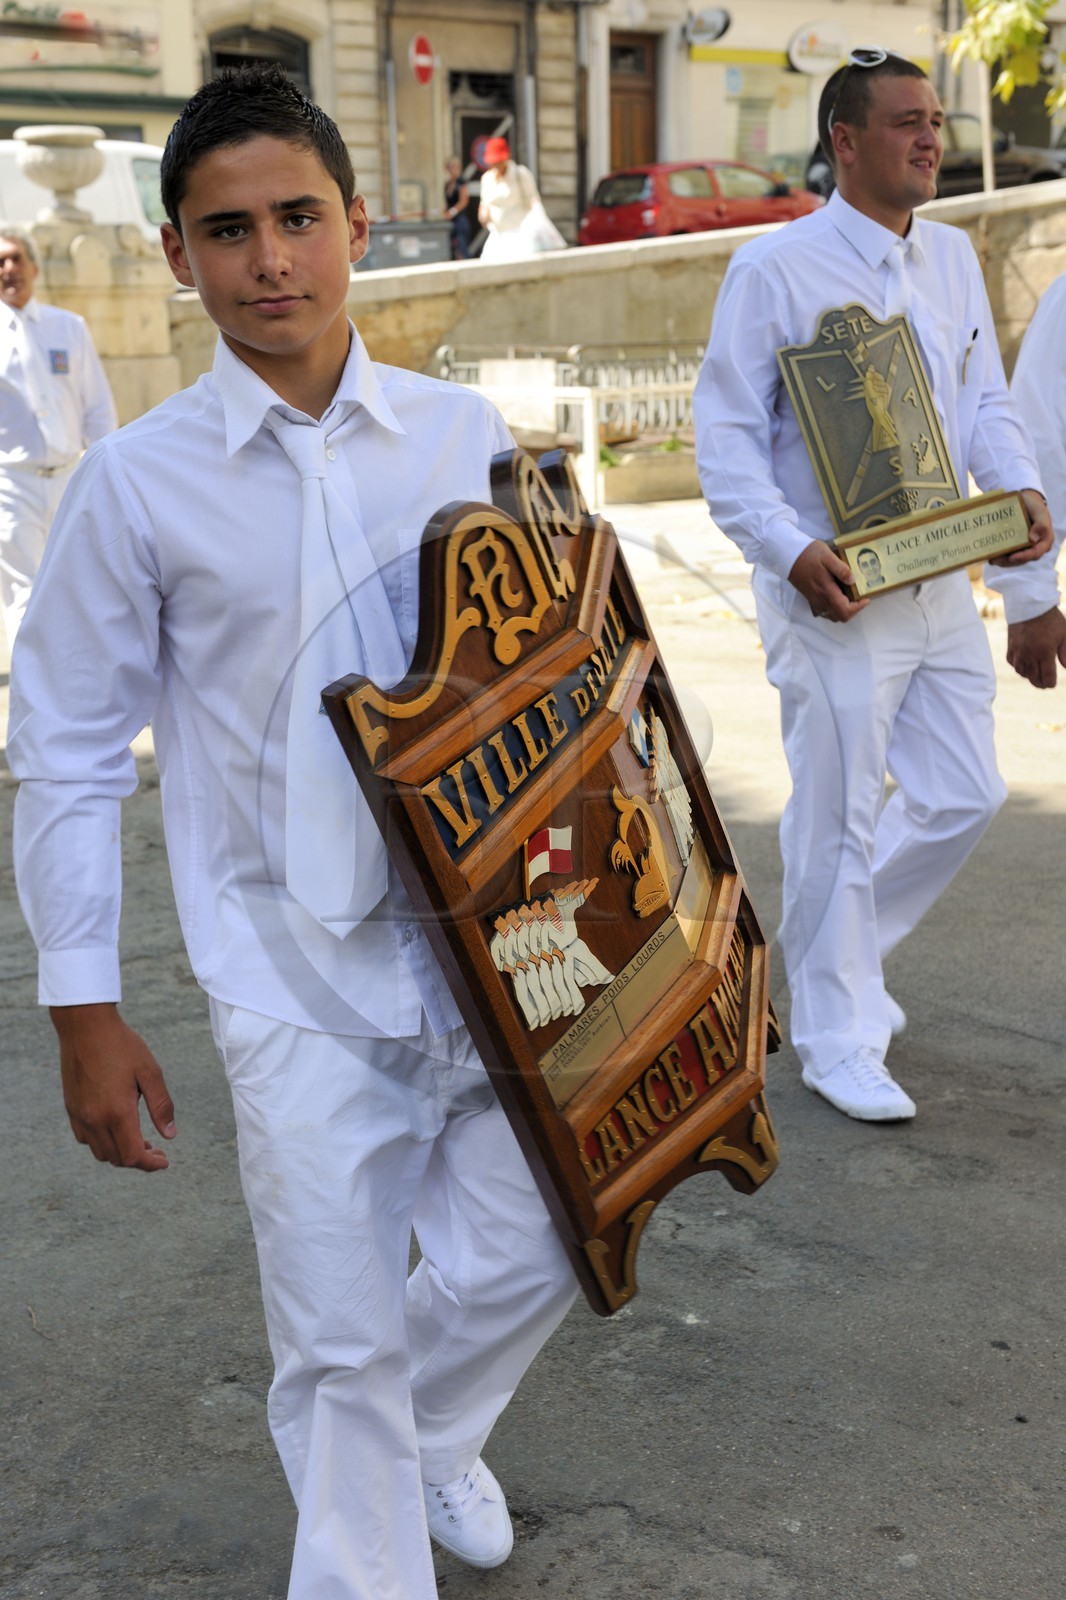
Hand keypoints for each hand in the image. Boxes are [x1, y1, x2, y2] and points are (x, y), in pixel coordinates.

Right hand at [50, 1003, 175, 1171]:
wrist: (85, 1026)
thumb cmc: (122, 1045)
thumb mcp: (150, 1072)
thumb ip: (161, 1106)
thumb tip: (169, 1135)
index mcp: (117, 1112)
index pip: (132, 1156)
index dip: (150, 1164)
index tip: (164, 1161)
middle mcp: (94, 1119)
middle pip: (117, 1158)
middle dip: (138, 1159)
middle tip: (156, 1148)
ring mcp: (79, 1115)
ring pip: (100, 1152)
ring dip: (120, 1152)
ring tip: (138, 1139)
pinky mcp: (71, 1108)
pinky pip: (86, 1138)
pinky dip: (103, 1142)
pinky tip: (116, 1127)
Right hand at [788, 540, 869, 623]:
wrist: (788, 555)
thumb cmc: (808, 554)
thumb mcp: (827, 556)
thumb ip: (841, 569)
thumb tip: (853, 581)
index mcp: (826, 590)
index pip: (845, 610)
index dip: (858, 607)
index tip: (865, 598)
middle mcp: (820, 600)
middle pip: (840, 617)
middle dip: (853, 610)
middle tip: (859, 598)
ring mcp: (814, 601)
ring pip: (832, 616)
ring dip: (843, 611)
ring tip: (850, 598)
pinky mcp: (810, 598)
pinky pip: (824, 612)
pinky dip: (834, 609)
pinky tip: (837, 598)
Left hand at [989, 489, 1053, 566]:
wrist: (1025, 500)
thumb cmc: (1033, 505)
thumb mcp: (1038, 510)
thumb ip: (1041, 522)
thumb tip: (1034, 538)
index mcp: (1045, 540)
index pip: (1036, 553)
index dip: (1024, 557)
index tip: (1012, 557)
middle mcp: (1035, 546)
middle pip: (1023, 559)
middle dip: (1008, 561)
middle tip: (995, 560)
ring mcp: (1025, 547)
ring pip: (1014, 559)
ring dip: (1002, 561)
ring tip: (991, 559)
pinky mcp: (1016, 546)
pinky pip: (1008, 554)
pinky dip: (1000, 556)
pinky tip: (990, 555)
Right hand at [1006, 606, 1065, 688]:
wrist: (1029, 605)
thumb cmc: (1050, 619)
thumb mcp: (1064, 634)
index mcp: (1045, 652)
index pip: (1047, 677)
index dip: (1051, 683)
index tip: (1053, 683)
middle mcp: (1030, 655)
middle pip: (1034, 678)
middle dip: (1041, 684)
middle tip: (1045, 684)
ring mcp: (1018, 651)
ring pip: (1022, 673)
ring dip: (1029, 676)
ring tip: (1035, 675)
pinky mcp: (1011, 647)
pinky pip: (1013, 663)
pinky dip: (1019, 667)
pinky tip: (1025, 664)